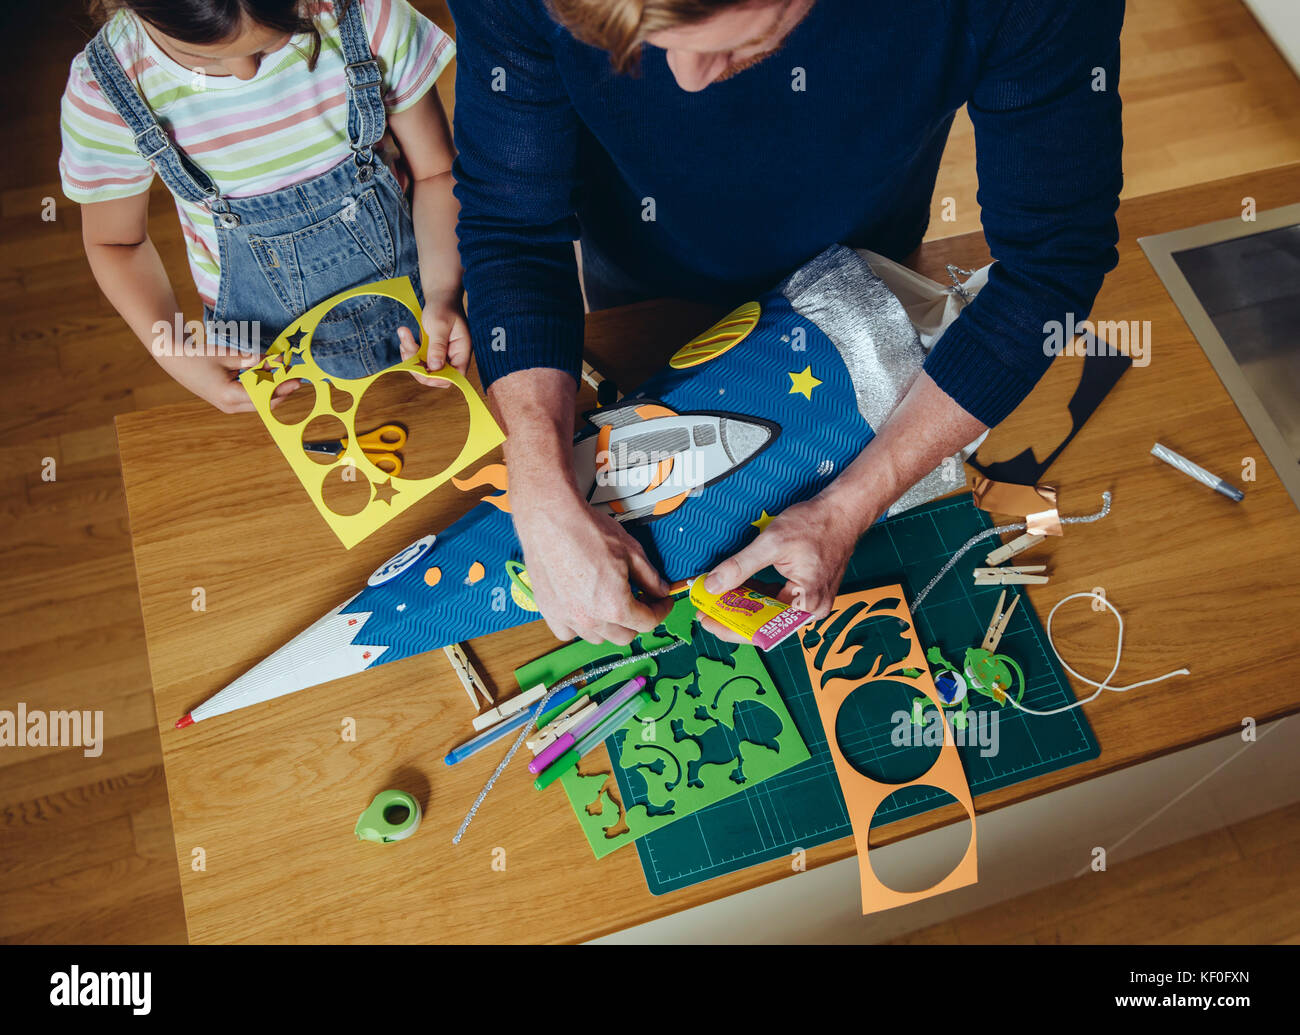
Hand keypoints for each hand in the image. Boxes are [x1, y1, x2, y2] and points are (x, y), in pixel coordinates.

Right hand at [162, 351, 301, 413]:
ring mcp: (229, 406)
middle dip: (282, 391)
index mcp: (229, 396)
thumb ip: (251, 360)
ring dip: (272, 390)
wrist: (174, 360)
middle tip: (296, 378)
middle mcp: (231, 406)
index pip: (263, 397)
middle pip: (265, 403)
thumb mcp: (226, 356)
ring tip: (284, 375)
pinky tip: (269, 376)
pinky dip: (261, 388)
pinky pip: (251, 398)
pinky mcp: (228, 401)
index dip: (281, 388)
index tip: (295, 378)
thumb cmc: (197, 356)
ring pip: (259, 402)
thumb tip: (274, 360)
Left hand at [398, 298, 470, 387]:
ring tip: (404, 334)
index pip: (455, 376)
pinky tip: (405, 335)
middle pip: (436, 375)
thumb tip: (435, 367)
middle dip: (417, 364)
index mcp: (462, 351)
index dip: (438, 378)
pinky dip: (409, 349)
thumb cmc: (443, 307)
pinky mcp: (432, 351)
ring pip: (424, 367)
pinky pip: (419, 359)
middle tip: (406, 346)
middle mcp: (453, 356)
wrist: (440, 296)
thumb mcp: (439, 325)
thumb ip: (437, 346)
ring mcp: (442, 355)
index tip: (421, 367)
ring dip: (410, 354)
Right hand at [513, 492, 674, 644]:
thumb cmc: (586, 531)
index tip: (662, 602)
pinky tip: (584, 607)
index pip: (647, 622)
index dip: (661, 610)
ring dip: (609, 624)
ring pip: (598, 637)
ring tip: (610, 602)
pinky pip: (568, 632)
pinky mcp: (549, 612)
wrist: (550, 519)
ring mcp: (567, 618)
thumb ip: (650, 578)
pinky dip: (579, 626)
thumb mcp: (631, 551)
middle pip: (625, 636)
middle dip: (637, 619)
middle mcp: (590, 619)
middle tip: (639, 599)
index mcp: (615, 606)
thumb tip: (660, 590)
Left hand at [697, 496, 868, 643]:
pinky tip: (737, 588)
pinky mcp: (806, 591)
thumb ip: (740, 567)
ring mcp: (809, 601)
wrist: (843, 511)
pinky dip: (756, 595)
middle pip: (764, 623)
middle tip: (705, 610)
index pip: (762, 629)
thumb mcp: (772, 543)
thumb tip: (713, 585)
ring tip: (716, 599)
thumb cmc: (818, 524)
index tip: (708, 621)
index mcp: (806, 604)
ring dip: (742, 605)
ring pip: (768, 612)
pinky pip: (776, 600)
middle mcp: (810, 609)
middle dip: (733, 616)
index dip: (731, 628)